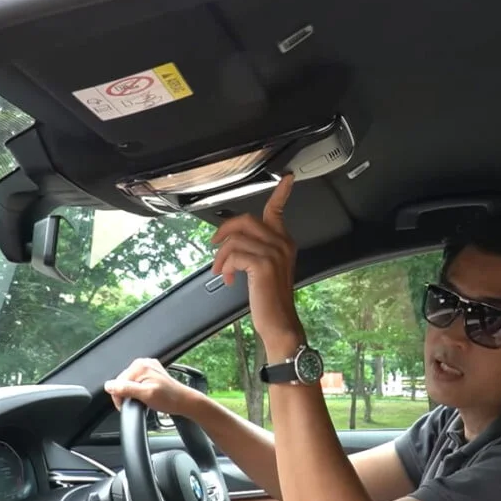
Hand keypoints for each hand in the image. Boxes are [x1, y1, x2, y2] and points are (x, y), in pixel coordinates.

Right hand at [104, 358, 201, 415]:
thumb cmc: (169, 399)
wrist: (184, 401)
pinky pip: (137, 382)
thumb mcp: (145, 395)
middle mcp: (142, 363)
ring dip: (132, 393)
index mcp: (139, 365)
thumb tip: (109, 385)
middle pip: (123, 382)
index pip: (117, 382)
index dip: (119, 397)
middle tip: (138, 404)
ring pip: (129, 383)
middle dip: (126, 395)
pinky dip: (138, 391)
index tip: (126, 406)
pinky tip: (146, 396)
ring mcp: (147, 367)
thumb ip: (126, 389)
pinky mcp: (151, 373)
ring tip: (143, 400)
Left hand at [210, 175, 304, 356]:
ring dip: (221, 256)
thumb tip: (230, 240)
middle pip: (246, 220)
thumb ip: (254, 250)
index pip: (278, 210)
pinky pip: (234, 255)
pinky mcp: (264, 265)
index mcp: (284, 241)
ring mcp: (274, 253)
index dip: (280, 192)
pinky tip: (230, 279)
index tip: (286, 178)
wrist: (278, 322)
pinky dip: (226, 266)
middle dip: (224, 231)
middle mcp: (282, 243)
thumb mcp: (264, 269)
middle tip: (214, 244)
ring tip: (222, 271)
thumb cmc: (270, 298)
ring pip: (236, 239)